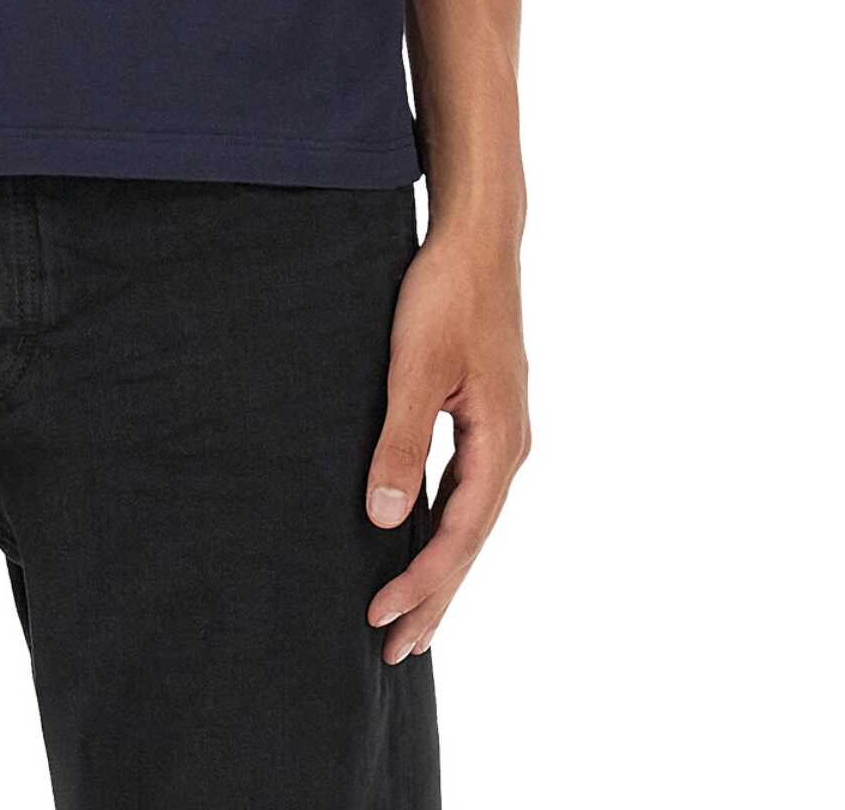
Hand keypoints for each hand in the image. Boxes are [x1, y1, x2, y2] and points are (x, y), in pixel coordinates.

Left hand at [363, 230, 530, 663]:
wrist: (478, 237)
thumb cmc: (446, 294)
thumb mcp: (414, 367)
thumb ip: (402, 442)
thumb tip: (388, 518)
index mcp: (500, 443)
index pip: (459, 535)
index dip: (422, 583)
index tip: (380, 620)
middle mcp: (509, 446)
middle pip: (471, 539)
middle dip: (435, 597)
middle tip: (396, 651)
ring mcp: (501, 431)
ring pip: (470, 517)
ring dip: (440, 566)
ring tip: (409, 615)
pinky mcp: (486, 414)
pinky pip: (467, 488)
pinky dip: (445, 525)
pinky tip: (421, 536)